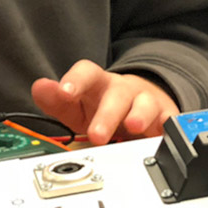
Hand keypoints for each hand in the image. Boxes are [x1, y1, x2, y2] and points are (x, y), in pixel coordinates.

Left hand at [32, 60, 178, 143]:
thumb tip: (39, 87)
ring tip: (133, 127)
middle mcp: (122, 90)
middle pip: (116, 94)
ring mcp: (145, 102)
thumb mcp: (76, 107)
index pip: (87, 73)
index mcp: (97, 85)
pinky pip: (168, 119)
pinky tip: (163, 132)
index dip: (75, 81)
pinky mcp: (164, 116)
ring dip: (139, 115)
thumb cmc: (103, 107)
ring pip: (144, 104)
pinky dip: (167, 125)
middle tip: (96, 135)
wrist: (141, 103)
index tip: (64, 92)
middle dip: (107, 114)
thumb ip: (56, 101)